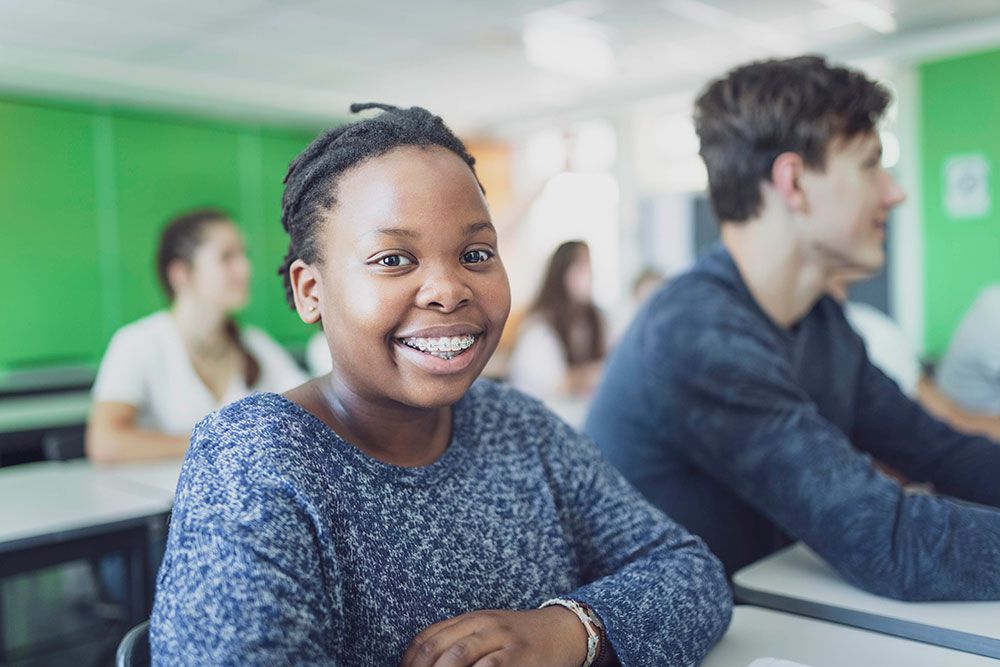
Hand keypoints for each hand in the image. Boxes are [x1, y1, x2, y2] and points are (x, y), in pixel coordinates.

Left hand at [399, 607, 587, 666]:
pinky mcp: (518, 655)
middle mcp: (481, 624)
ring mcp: (500, 638)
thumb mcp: (486, 633)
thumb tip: (424, 664)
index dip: (409, 662)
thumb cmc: (518, 640)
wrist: (562, 631)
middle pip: (437, 648)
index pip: (426, 639)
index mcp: (468, 620)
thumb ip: (458, 644)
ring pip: (458, 655)